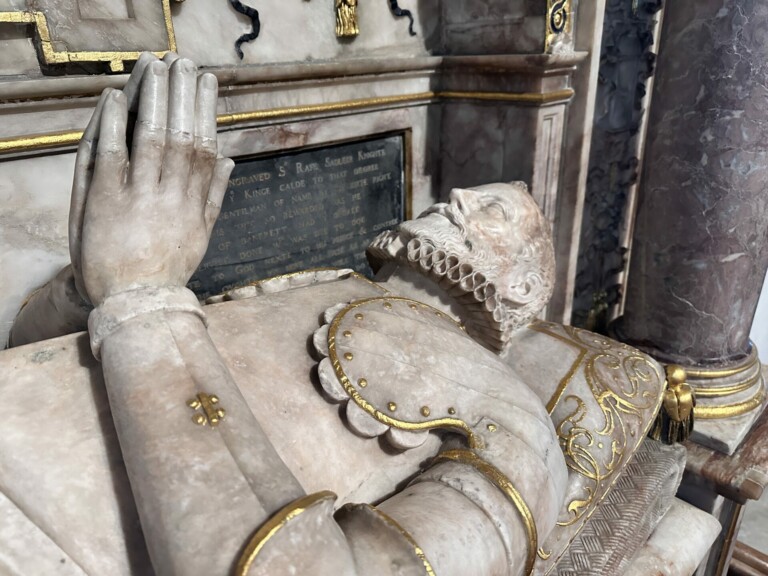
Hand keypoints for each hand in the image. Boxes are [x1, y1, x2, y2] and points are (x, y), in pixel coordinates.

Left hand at [70, 55, 233, 306]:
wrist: (135, 302)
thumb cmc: (167, 267)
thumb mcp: (201, 235)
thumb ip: (216, 197)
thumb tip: (231, 160)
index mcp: (196, 202)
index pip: (204, 145)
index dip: (205, 109)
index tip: (206, 80)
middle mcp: (173, 196)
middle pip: (181, 135)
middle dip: (182, 94)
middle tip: (183, 61)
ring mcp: (141, 198)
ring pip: (153, 139)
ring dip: (154, 99)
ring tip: (156, 66)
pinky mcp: (108, 201)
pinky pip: (113, 156)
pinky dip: (115, 124)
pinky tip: (117, 97)